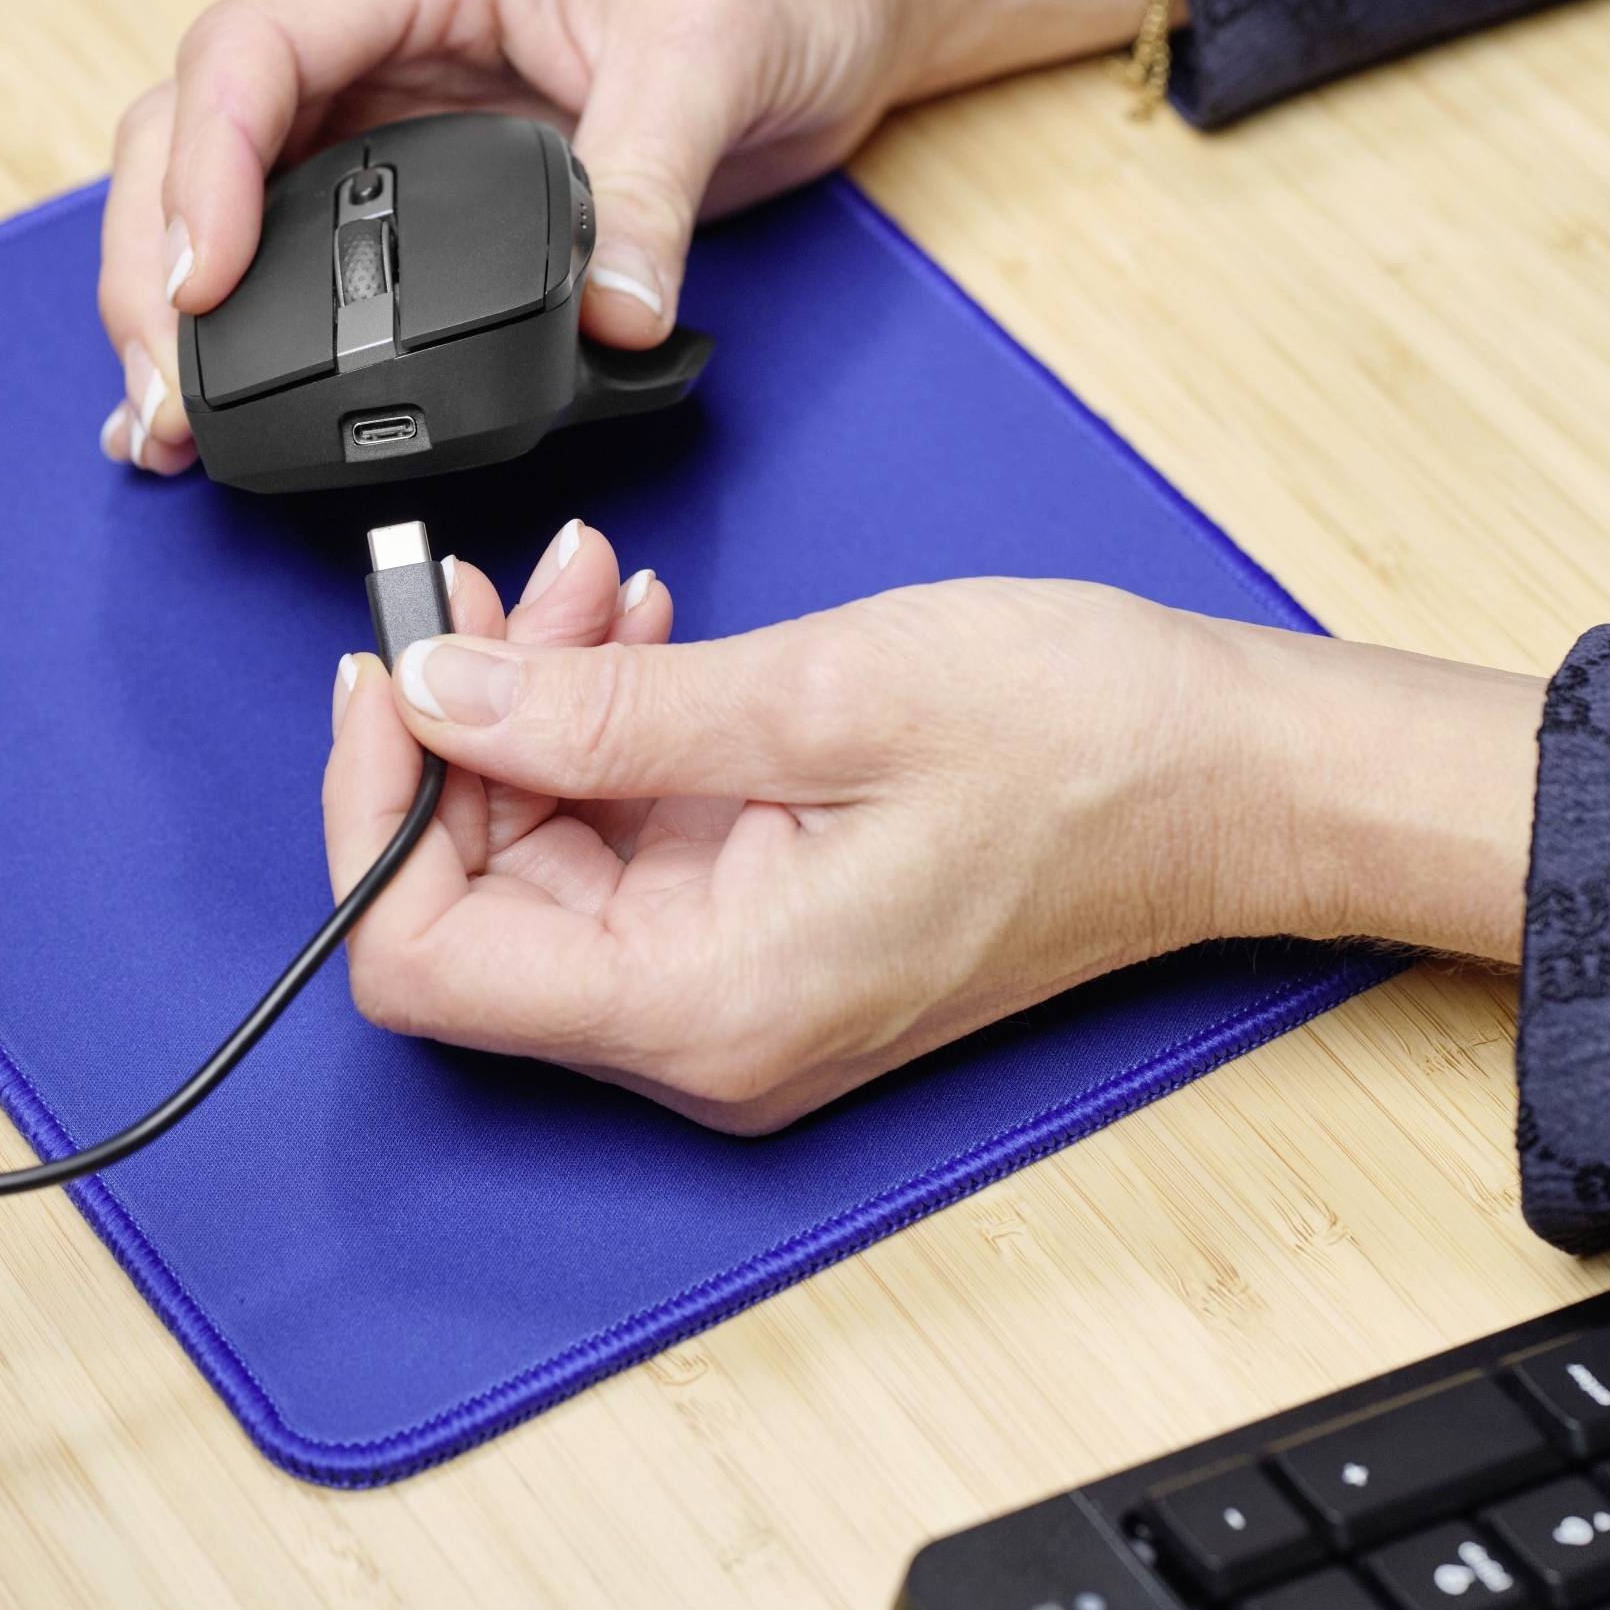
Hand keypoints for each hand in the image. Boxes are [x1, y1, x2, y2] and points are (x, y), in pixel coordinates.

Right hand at [99, 0, 1167, 471]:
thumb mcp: (716, 55)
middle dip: (154, 264)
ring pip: (213, 192)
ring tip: (163, 425)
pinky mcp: (412, 182)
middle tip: (167, 396)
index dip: (203, 172)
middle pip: (191, 130)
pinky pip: (289, 247)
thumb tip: (607, 318)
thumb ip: (648, 183)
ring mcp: (383, 106)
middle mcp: (375, 28)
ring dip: (170, 304)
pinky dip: (237, 326)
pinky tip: (214, 408)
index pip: (251, 51)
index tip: (200, 289)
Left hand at [323, 530, 1542, 1132]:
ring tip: (590, 582)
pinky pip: (620, 835)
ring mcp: (729, 981)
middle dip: (460, 725)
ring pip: (539, 851)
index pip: (423, 964)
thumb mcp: (822, 693)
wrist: (1234, 778)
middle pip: (469, 899)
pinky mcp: (758, 923)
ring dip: (534, 702)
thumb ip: (602, 707)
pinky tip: (638, 630)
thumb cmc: (1084, 747)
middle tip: (492, 584)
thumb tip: (435, 691)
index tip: (389, 671)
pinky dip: (604, 723)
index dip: (375, 813)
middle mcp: (702, 1027)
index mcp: (707, 1006)